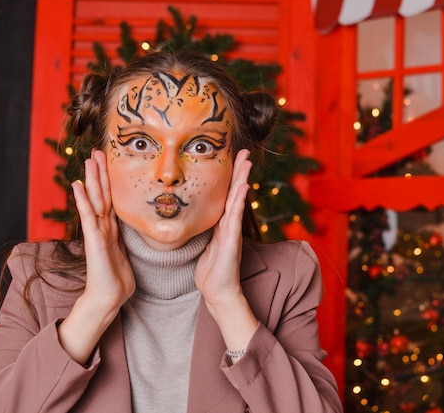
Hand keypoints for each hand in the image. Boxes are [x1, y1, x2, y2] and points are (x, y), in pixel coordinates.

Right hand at [72, 149, 135, 311]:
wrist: (108, 298)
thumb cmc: (117, 280)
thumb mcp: (126, 254)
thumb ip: (126, 240)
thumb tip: (134, 231)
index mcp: (112, 229)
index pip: (111, 199)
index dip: (110, 181)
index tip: (109, 162)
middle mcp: (103, 227)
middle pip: (102, 194)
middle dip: (100, 173)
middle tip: (97, 151)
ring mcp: (97, 232)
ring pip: (95, 200)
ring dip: (92, 179)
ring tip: (88, 160)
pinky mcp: (94, 240)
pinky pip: (88, 216)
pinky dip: (82, 200)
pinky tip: (77, 186)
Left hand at [195, 149, 258, 357]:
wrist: (218, 292)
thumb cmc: (211, 272)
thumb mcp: (206, 246)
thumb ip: (207, 232)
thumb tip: (197, 219)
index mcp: (222, 225)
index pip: (226, 195)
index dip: (230, 177)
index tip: (231, 158)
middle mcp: (229, 225)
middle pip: (235, 192)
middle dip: (239, 172)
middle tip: (243, 152)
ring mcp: (232, 231)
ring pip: (237, 200)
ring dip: (242, 180)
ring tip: (246, 162)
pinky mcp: (232, 240)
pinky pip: (235, 216)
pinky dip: (239, 200)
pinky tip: (243, 186)